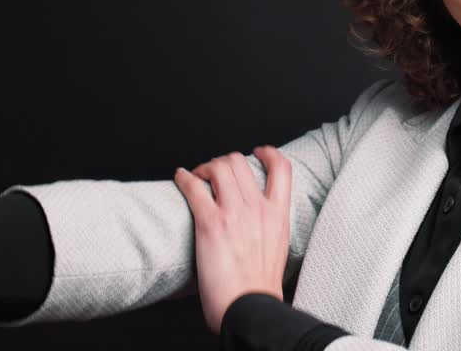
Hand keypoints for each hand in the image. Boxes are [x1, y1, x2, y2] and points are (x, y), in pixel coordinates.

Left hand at [173, 146, 291, 334]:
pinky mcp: (209, 223)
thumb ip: (271, 226)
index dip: (268, 153)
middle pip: (240, 162)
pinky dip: (184, 178)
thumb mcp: (278, 247)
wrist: (249, 307)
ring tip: (197, 176)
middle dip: (224, 161)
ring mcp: (234, 213)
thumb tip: (261, 218)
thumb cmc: (259, 287)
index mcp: (278, 214)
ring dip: (204, 167)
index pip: (281, 168)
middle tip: (215, 172)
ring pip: (218, 167)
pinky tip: (179, 178)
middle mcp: (257, 208)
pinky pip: (193, 187)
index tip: (257, 152)